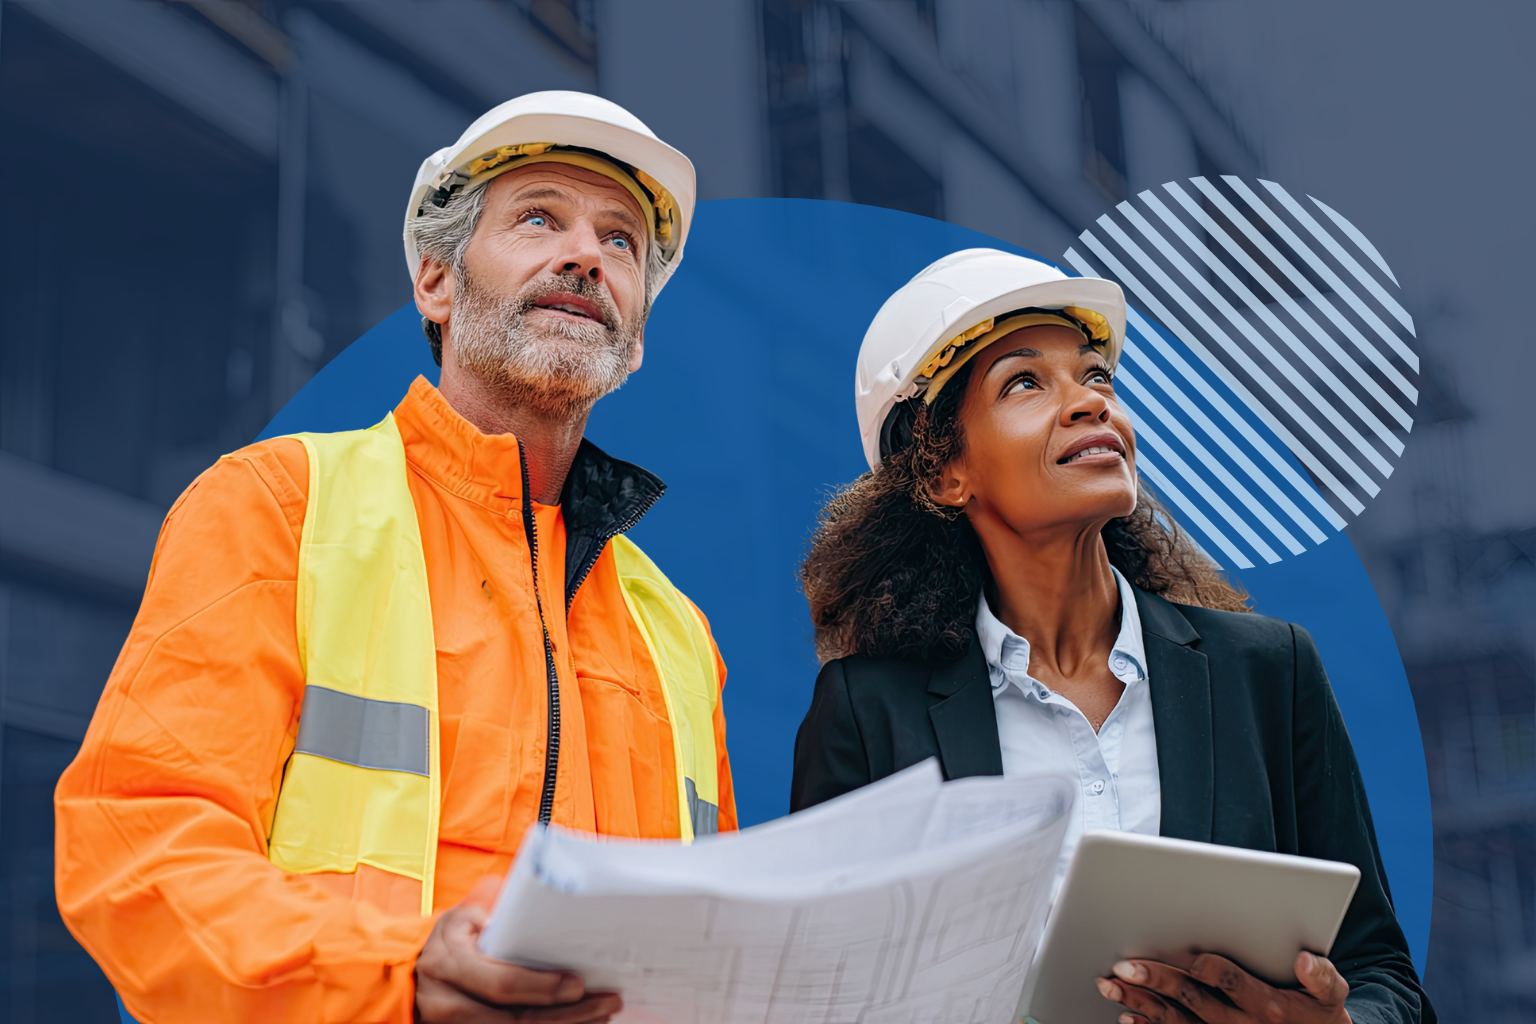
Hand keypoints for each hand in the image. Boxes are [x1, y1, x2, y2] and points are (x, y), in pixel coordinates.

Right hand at [416, 876, 622, 1021]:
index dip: (543, 987)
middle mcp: (447, 1003)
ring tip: (601, 1016)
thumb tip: (541, 891)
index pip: (502, 984)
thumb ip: (496, 907)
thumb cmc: (450, 940)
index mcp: (449, 962)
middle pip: (515, 1022)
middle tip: (607, 1003)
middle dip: (568, 1016)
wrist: (409, 975)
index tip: (579, 983)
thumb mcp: (464, 916)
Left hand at [1095, 950, 1350, 1023]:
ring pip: (1174, 1019)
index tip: (1177, 953)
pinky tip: (1127, 1015)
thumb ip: (1323, 978)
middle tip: (1124, 966)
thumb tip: (1305, 960)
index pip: (1226, 979)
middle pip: (1190, 998)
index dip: (1200, 966)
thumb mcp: (1332, 998)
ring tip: (1109, 984)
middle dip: (1156, 980)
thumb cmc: (1320, 1016)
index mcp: (1266, 1004)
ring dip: (1140, 1002)